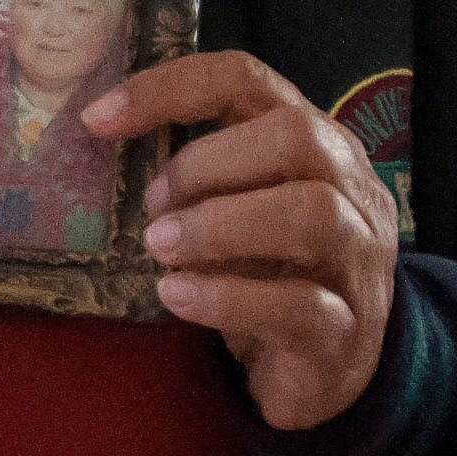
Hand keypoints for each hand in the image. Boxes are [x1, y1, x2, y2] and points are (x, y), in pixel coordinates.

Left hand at [87, 53, 397, 429]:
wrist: (331, 374)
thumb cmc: (271, 277)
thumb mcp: (240, 213)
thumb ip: (201, 177)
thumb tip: (106, 147)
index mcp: (318, 145)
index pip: (249, 81)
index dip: (171, 87)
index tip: (98, 118)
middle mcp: (353, 190)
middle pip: (296, 136)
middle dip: (206, 163)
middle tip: (152, 206)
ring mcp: (359, 260)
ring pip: (310, 213)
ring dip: (217, 225)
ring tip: (159, 248)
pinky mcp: (345, 331)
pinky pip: (298, 304)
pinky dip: (226, 297)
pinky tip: (178, 297)